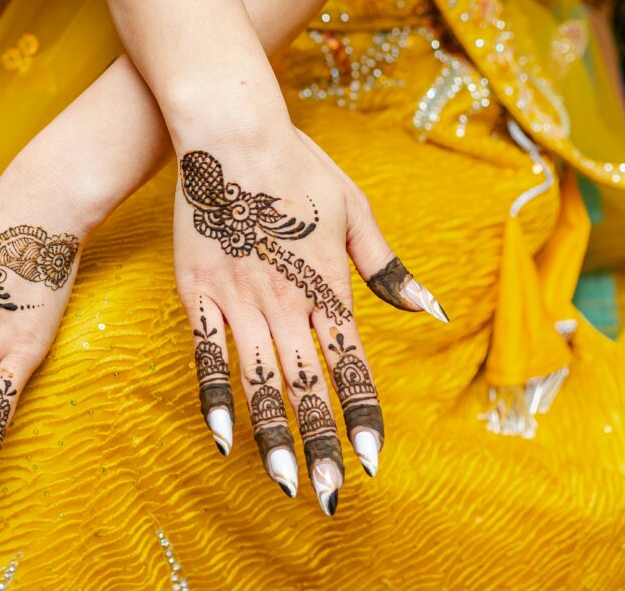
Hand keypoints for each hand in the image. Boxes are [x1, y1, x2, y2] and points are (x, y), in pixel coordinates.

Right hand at [173, 126, 446, 515]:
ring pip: (260, 381)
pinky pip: (207, 355)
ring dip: (275, 436)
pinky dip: (216, 398)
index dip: (362, 416)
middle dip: (320, 445)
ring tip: (286, 482)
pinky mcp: (199, 292)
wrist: (233, 134)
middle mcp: (287, 303)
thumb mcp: (358, 211)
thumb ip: (388, 269)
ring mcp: (240, 301)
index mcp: (328, 287)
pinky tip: (222, 438)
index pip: (352, 365)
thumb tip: (430, 309)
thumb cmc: (298, 167)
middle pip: (308, 387)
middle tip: (327, 495)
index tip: (370, 461)